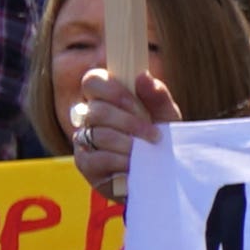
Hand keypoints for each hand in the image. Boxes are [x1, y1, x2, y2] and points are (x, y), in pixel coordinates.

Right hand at [59, 59, 177, 197]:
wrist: (162, 173)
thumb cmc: (160, 139)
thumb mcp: (165, 116)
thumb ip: (156, 96)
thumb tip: (143, 75)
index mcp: (106, 98)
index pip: (93, 81)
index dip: (114, 91)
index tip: (138, 105)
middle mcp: (89, 116)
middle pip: (97, 110)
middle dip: (130, 122)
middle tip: (154, 134)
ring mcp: (84, 140)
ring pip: (98, 134)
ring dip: (128, 143)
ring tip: (147, 150)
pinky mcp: (85, 164)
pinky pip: (97, 158)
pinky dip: (120, 161)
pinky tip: (134, 165)